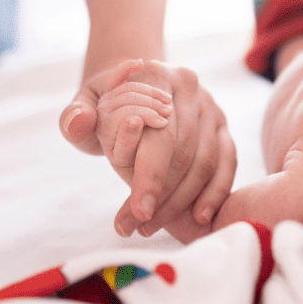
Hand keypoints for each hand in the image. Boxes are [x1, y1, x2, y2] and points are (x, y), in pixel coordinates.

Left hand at [59, 59, 235, 243]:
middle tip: (136, 227)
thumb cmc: (107, 102)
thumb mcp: (84, 104)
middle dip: (162, 198)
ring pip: (205, 162)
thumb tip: (78, 123)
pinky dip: (216, 192)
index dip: (151, 175)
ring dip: (182, 202)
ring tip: (150, 227)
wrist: (133, 88)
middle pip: (184, 152)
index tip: (139, 212)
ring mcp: (211, 106)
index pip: (160, 132)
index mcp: (157, 75)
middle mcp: (190, 87)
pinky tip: (199, 217)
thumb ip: (75, 116)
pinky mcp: (222, 125)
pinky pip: (227, 162)